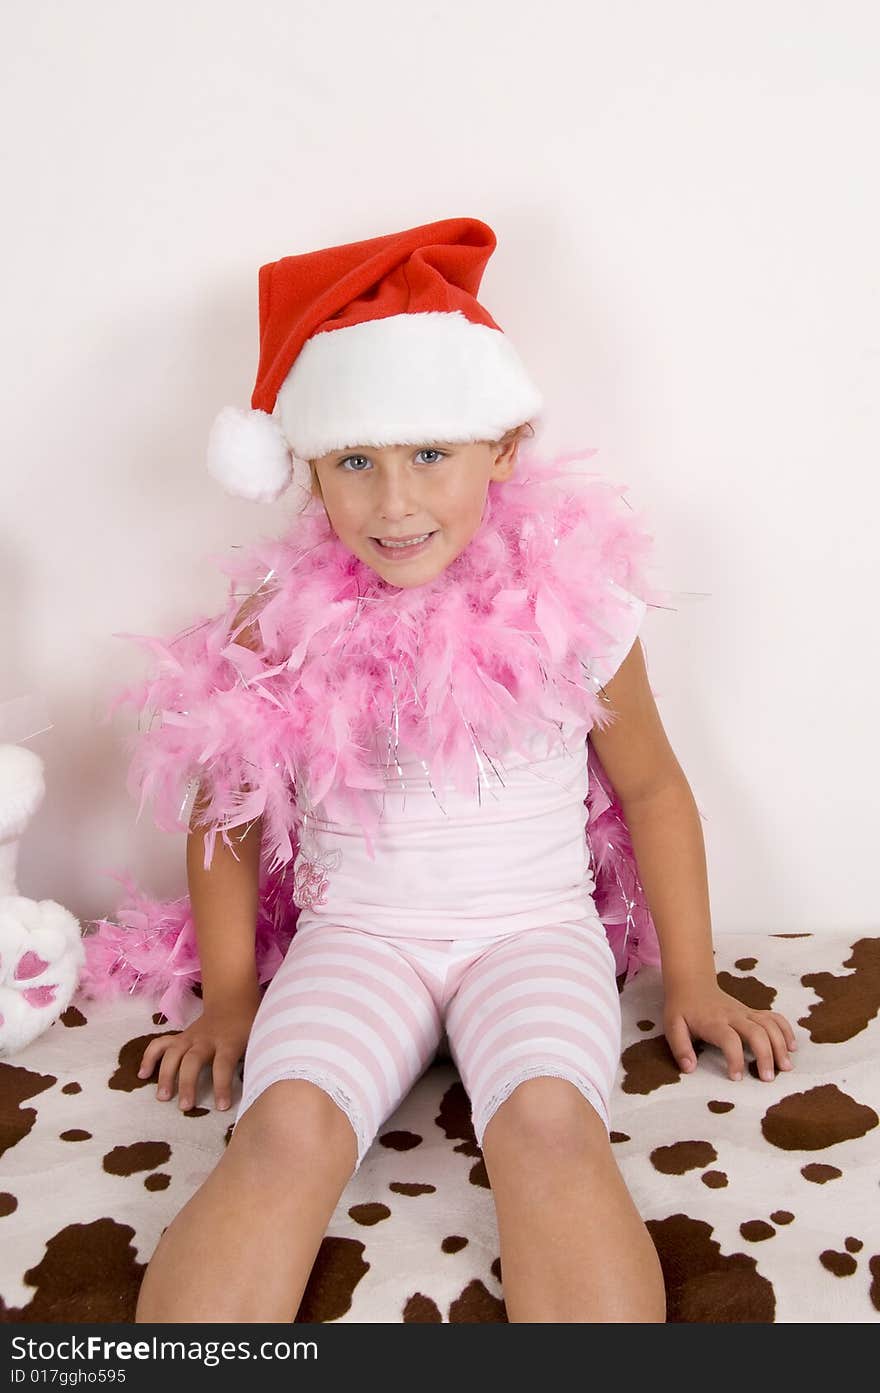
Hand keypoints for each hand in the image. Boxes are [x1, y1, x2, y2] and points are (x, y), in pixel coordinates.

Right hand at [136, 991, 260, 1111]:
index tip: (221, 1107)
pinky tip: (142, 1075)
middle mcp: (207, 1039)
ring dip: (165, 1074)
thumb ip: (257, 1061)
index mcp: (229, 1042)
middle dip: (187, 1083)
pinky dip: (149, 1057)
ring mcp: (190, 1037)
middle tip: (185, 1107)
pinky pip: (160, 1044)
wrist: (234, 1001)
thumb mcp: (259, 1041)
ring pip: (174, 1053)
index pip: (224, 1064)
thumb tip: (261, 1089)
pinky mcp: (180, 1037)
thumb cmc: (248, 1028)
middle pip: (193, 1060)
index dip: (222, 1085)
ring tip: (162, 1097)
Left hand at [663, 980, 796, 1082]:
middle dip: (765, 1055)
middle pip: (756, 1032)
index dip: (735, 1058)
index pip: (729, 1039)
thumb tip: (689, 1068)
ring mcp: (745, 1012)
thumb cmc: (682, 1009)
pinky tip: (792, 1047)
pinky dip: (785, 1030)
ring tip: (786, 1067)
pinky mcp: (752, 1012)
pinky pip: (774, 1017)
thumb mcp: (673, 1026)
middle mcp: (733, 1015)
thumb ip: (680, 1047)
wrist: (692, 983)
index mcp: (713, 1021)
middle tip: (768, 1078)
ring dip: (780, 1045)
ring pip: (769, 1024)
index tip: (736, 1077)